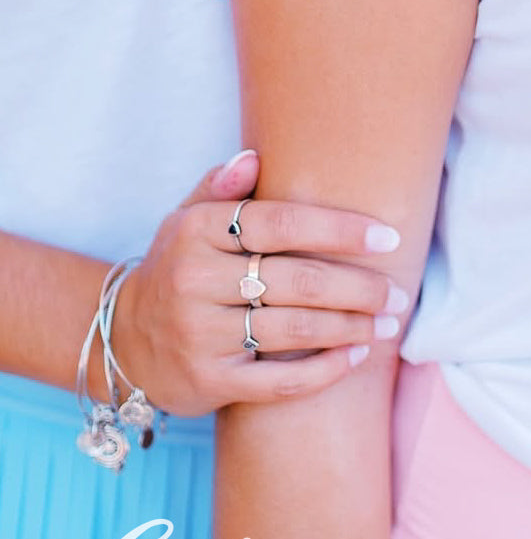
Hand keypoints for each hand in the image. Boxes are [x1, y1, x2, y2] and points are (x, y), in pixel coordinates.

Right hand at [110, 150, 406, 416]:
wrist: (124, 340)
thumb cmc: (178, 268)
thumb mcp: (188, 220)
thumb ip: (222, 187)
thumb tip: (254, 156)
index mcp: (196, 232)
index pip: (281, 223)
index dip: (339, 229)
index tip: (387, 237)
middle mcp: (195, 281)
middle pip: (298, 280)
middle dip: (359, 286)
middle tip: (397, 291)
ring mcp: (200, 334)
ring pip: (296, 329)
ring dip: (352, 327)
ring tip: (388, 322)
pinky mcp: (209, 382)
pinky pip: (280, 380)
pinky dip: (326, 369)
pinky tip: (357, 355)